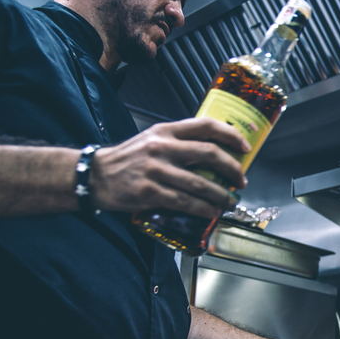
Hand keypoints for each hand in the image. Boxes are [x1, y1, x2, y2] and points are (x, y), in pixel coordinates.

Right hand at [89, 117, 249, 217]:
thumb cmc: (128, 159)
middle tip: (241, 181)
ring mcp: (156, 170)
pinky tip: (211, 212)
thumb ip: (179, 142)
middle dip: (232, 169)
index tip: (245, 147)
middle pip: (210, 154)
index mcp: (166, 131)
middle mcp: (163, 147)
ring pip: (201, 184)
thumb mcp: (152, 139)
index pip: (206, 126)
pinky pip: (185, 202)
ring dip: (222, 196)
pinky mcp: (150, 192)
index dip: (231, 135)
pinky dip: (203, 209)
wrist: (94, 175)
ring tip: (229, 202)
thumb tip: (214, 152)